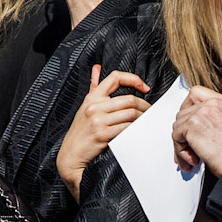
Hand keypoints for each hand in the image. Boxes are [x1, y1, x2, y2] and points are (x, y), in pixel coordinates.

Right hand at [56, 65, 150, 200]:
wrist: (71, 154)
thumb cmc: (81, 130)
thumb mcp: (85, 106)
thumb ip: (94, 87)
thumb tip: (96, 68)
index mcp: (92, 97)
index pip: (115, 77)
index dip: (133, 79)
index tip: (144, 87)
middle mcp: (95, 106)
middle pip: (129, 99)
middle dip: (144, 105)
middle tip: (150, 111)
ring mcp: (98, 120)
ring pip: (130, 113)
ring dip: (143, 118)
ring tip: (146, 121)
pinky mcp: (103, 134)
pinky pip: (126, 127)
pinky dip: (136, 128)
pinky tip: (139, 130)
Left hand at [172, 86, 221, 176]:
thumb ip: (216, 120)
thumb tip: (199, 129)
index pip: (196, 94)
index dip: (188, 109)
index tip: (188, 125)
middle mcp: (213, 103)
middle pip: (184, 113)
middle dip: (183, 134)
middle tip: (189, 150)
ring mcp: (202, 111)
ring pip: (178, 126)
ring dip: (182, 145)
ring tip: (193, 158)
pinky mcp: (192, 123)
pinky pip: (176, 136)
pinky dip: (181, 151)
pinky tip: (194, 160)